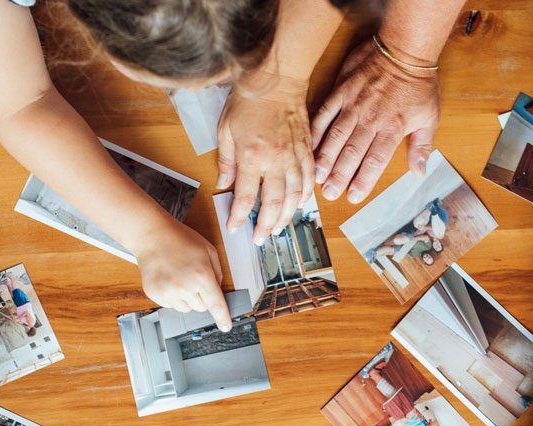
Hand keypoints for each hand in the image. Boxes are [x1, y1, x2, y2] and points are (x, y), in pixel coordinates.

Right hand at [132, 221, 232, 331]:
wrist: (152, 236)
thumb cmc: (180, 240)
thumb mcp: (208, 250)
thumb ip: (218, 272)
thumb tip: (217, 291)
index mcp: (201, 275)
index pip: (215, 304)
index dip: (222, 318)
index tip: (225, 327)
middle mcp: (185, 287)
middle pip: (201, 308)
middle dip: (201, 297)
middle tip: (193, 278)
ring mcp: (168, 293)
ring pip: (186, 309)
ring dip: (187, 298)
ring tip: (179, 278)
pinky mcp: (155, 295)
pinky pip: (171, 306)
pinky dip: (173, 297)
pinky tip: (169, 280)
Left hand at [216, 76, 314, 245]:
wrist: (278, 78)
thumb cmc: (249, 100)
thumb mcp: (225, 129)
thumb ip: (226, 161)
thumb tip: (224, 186)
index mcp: (252, 156)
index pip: (245, 197)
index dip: (240, 217)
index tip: (235, 228)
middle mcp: (275, 160)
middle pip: (273, 203)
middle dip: (266, 225)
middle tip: (261, 238)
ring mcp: (293, 156)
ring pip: (294, 196)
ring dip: (287, 216)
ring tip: (279, 228)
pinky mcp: (306, 150)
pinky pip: (308, 179)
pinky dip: (304, 196)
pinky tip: (299, 205)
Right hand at [311, 37, 439, 203]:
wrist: (404, 49)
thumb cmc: (418, 84)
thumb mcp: (429, 117)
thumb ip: (421, 147)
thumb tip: (419, 173)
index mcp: (392, 128)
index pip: (375, 160)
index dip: (363, 180)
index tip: (353, 196)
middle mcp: (371, 119)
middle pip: (352, 152)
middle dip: (339, 175)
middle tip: (330, 193)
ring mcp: (353, 105)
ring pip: (336, 136)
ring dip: (325, 158)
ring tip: (316, 176)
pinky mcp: (342, 92)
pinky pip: (325, 113)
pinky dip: (316, 130)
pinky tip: (308, 146)